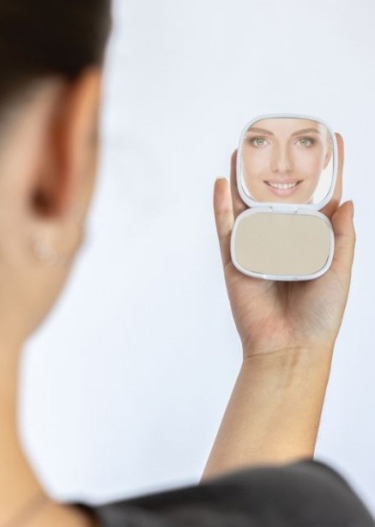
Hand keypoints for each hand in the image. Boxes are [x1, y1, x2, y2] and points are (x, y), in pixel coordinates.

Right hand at [213, 134, 355, 358]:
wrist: (289, 347)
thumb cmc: (320, 315)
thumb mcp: (341, 271)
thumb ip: (342, 236)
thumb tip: (347, 199)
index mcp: (312, 241)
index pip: (319, 196)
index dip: (326, 169)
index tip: (330, 139)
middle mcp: (284, 240)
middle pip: (279, 194)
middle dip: (277, 166)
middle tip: (276, 137)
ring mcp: (257, 248)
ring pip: (249, 205)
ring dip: (245, 178)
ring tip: (243, 150)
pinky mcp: (235, 259)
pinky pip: (226, 227)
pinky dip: (221, 205)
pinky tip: (221, 181)